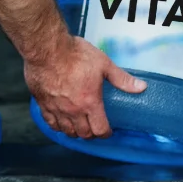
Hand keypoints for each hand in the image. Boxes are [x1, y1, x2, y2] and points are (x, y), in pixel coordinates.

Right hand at [25, 35, 145, 137]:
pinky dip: (56, 125)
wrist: (46, 48)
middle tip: (93, 126)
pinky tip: (59, 121)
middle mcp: (73, 110)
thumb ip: (121, 79)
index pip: (100, 130)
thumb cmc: (74, 54)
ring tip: (77, 125)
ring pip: (66, 130)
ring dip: (74, 131)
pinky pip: (49, 122)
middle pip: (83, 133)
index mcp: (90, 103)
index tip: (107, 129)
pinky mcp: (42, 102)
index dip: (105, 133)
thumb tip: (141, 87)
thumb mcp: (103, 64)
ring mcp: (56, 108)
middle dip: (90, 133)